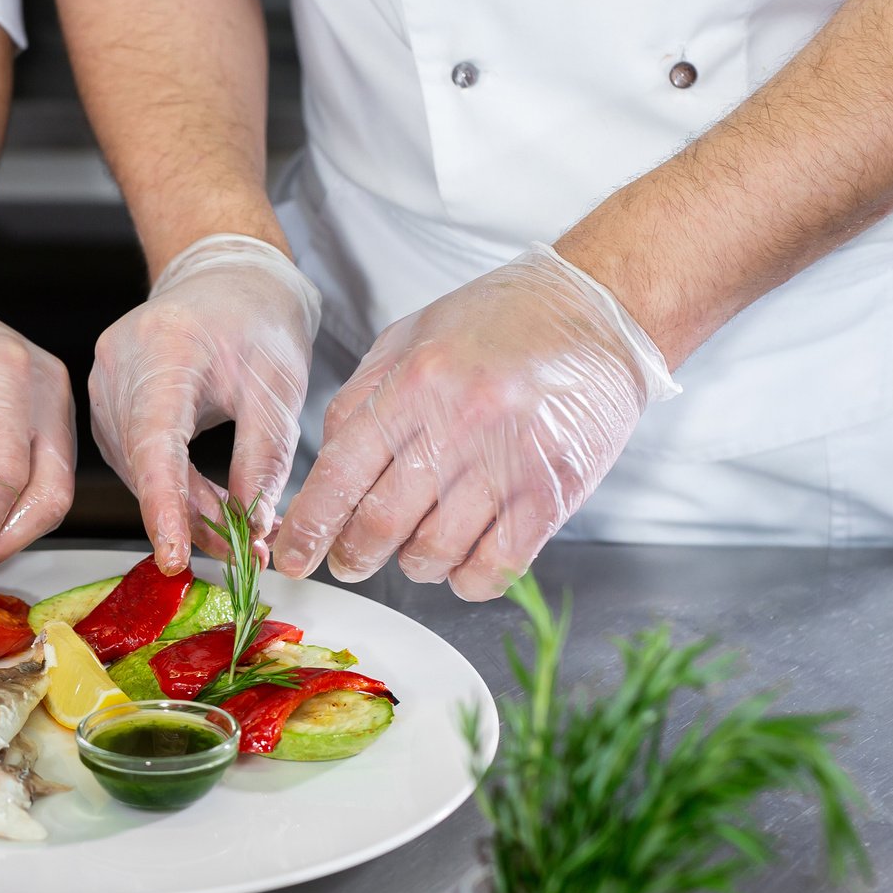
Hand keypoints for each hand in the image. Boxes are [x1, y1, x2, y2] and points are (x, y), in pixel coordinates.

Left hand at [0, 270, 75, 583]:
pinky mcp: (53, 411)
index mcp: (1, 374)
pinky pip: (47, 473)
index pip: (5, 474)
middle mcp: (44, 386)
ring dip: (12, 529)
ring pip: (55, 490)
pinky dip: (15, 506)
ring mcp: (57, 398)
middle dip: (5, 541)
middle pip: (50, 492)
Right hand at [89, 234, 320, 572]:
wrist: (226, 278)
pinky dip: (171, 487)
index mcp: (164, 348)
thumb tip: (251, 526)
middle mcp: (119, 365)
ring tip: (235, 527)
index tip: (175, 555)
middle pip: (144, 463)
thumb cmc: (256, 319)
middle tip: (245, 548)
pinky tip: (208, 503)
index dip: (165, 506)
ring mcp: (105, 385)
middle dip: (192, 517)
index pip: (155, 442)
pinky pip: (135, 459)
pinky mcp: (108, 403)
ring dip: (184, 508)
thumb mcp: (279, 387)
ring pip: (137, 470)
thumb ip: (264, 458)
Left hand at [274, 245, 678, 599]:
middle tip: (351, 560)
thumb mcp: (412, 336)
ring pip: (433, 552)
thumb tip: (327, 463)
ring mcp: (508, 464)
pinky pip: (494, 568)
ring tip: (416, 547)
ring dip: (414, 564)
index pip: (341, 473)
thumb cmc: (501, 322)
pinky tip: (464, 560)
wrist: (599, 312)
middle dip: (354, 554)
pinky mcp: (553, 496)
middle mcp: (457, 426)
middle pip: (380, 523)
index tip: (293, 556)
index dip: (309, 526)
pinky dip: (467, 579)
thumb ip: (363, 397)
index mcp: (414, 383)